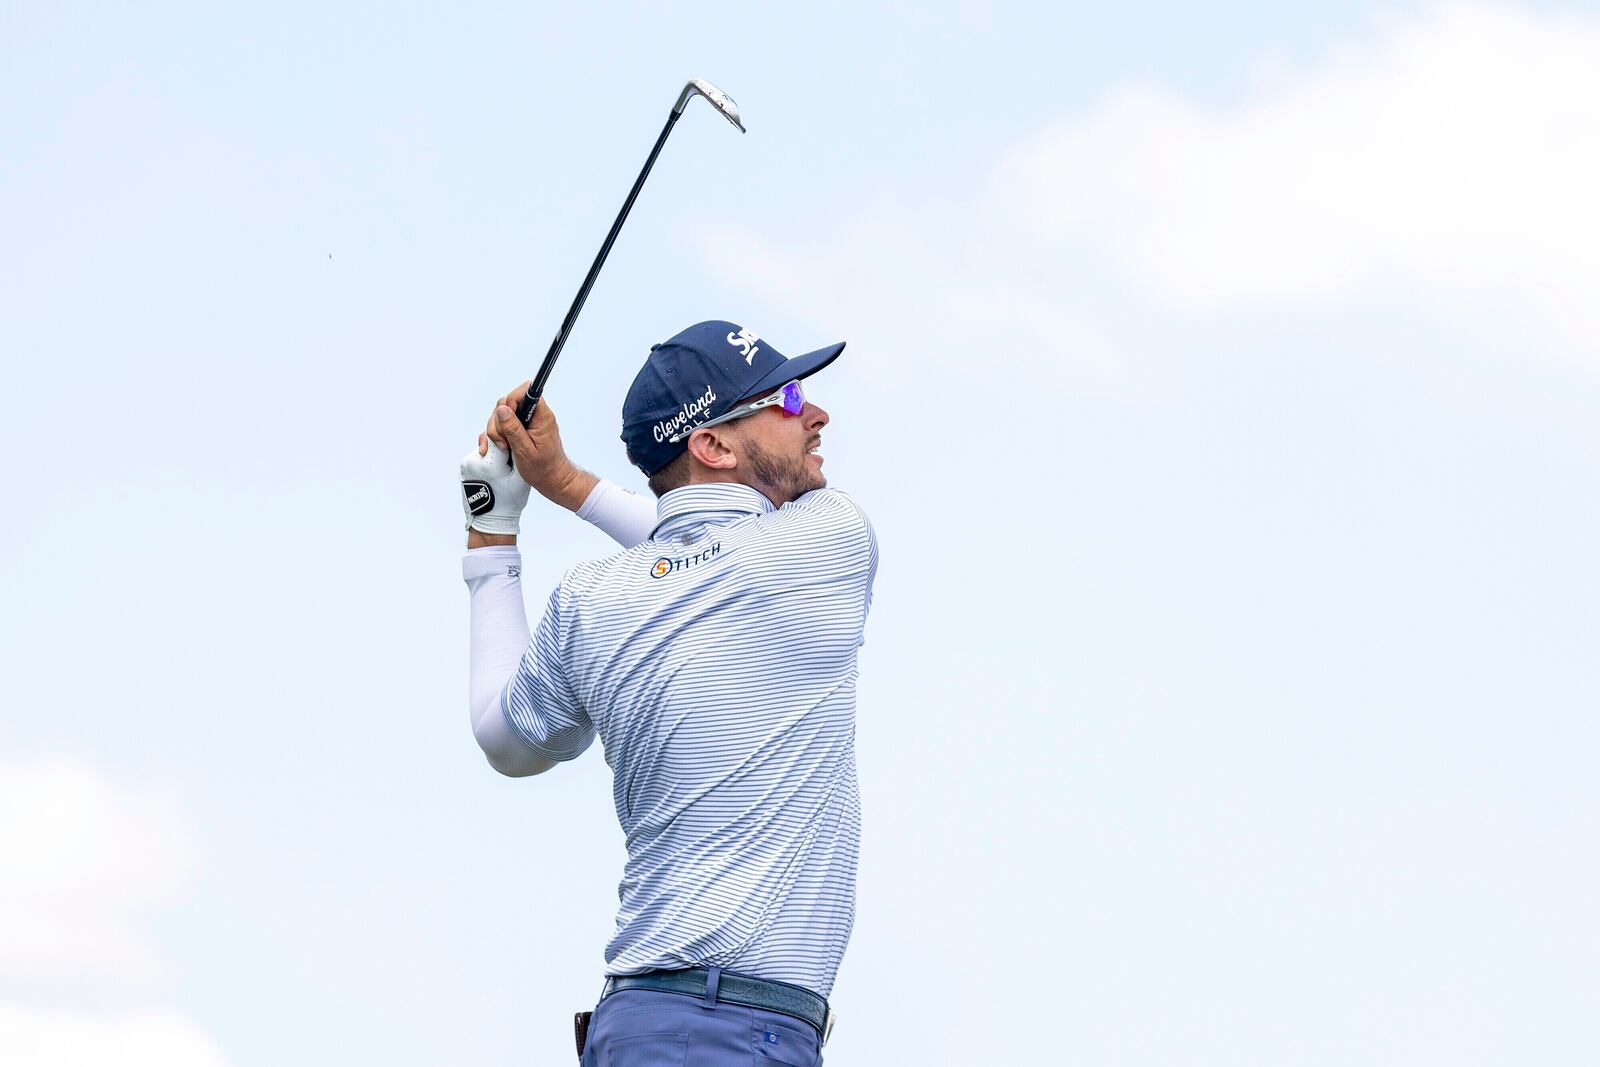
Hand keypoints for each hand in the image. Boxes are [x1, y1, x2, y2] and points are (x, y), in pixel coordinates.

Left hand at [460, 436, 531, 535]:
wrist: (489, 519)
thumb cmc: (508, 501)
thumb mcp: (521, 477)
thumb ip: (519, 453)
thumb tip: (517, 435)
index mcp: (491, 461)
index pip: (502, 434)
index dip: (512, 440)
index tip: (516, 449)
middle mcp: (475, 459)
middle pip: (493, 439)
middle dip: (503, 446)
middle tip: (509, 463)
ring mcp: (467, 462)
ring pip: (486, 446)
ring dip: (494, 453)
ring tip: (500, 471)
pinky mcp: (463, 466)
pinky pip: (479, 455)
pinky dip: (487, 459)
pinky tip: (492, 473)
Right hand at [479, 385, 596, 511]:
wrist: (551, 480)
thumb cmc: (544, 468)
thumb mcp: (526, 450)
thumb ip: (514, 429)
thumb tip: (503, 409)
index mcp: (541, 416)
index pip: (526, 391)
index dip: (512, 401)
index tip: (508, 419)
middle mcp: (533, 416)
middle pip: (508, 403)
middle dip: (500, 422)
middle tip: (505, 441)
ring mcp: (525, 423)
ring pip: (501, 415)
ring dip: (497, 431)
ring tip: (505, 447)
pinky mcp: (518, 431)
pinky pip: (501, 426)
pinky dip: (495, 436)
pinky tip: (497, 448)